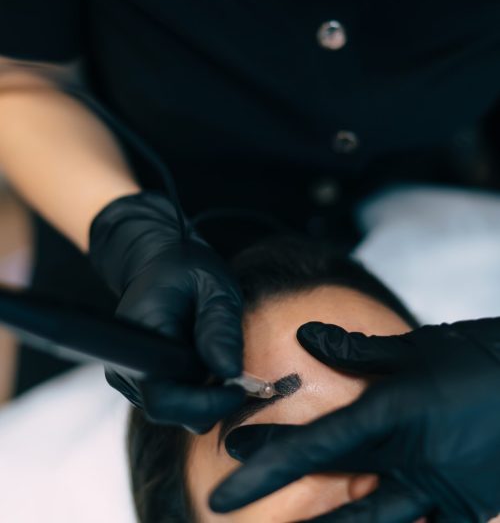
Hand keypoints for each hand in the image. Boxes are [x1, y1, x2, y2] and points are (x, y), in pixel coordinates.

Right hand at [88, 191, 244, 432]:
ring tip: (219, 355)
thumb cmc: (186, 268)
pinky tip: (206, 359)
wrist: (157, 261)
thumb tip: (230, 372)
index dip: (205, 403)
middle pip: (171, 410)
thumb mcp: (214, 287)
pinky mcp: (140, 381)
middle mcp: (125, 365)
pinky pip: (174, 399)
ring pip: (175, 408)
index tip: (239, 388)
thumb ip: (220, 328)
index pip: (164, 398)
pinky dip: (197, 388)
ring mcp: (129, 376)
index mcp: (142, 338)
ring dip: (205, 393)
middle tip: (239, 374)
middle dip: (210, 399)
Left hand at [210, 318, 499, 521]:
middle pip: (337, 495)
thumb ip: (354, 349)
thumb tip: (305, 334)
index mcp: (394, 415)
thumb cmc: (476, 357)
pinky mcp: (470, 508)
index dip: (270, 460)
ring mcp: (443, 492)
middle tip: (229, 506)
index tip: (229, 470)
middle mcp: (412, 461)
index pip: (319, 445)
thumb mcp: (413, 348)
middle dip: (285, 510)